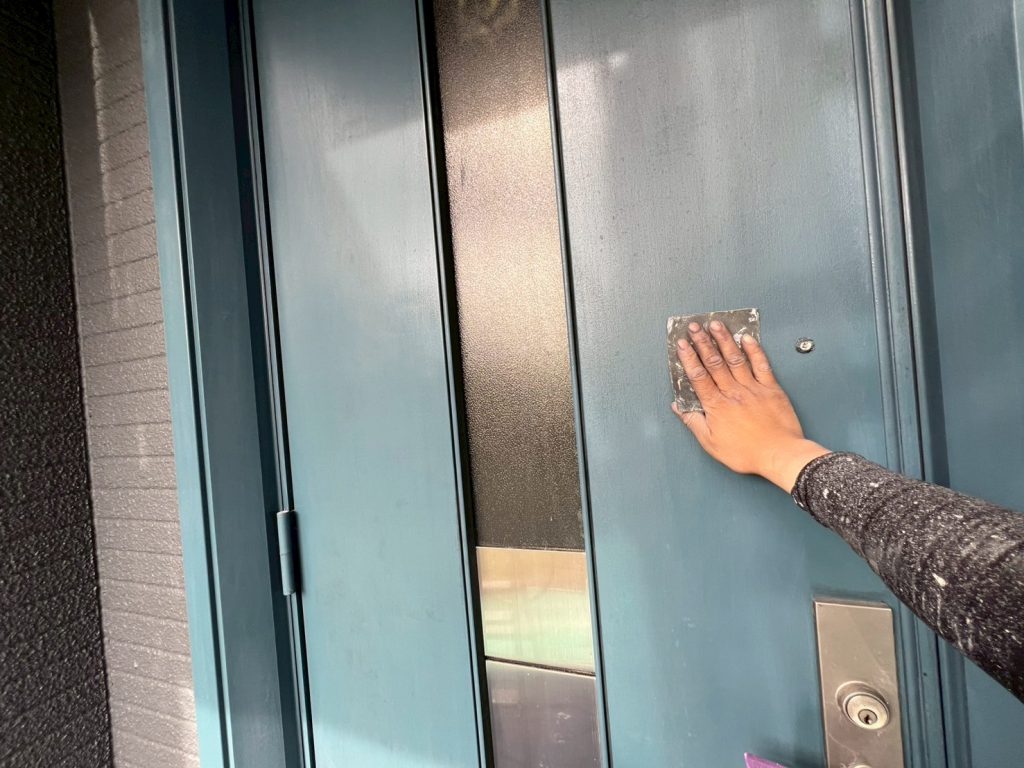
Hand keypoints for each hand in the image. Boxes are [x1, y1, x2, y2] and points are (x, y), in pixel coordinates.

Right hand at [671, 320, 828, 490]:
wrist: (779, 455)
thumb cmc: (747, 453)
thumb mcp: (711, 443)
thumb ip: (693, 422)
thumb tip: (679, 407)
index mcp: (717, 405)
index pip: (698, 376)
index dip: (689, 358)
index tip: (682, 344)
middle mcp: (733, 392)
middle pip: (714, 362)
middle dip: (702, 342)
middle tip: (695, 327)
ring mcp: (752, 388)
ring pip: (735, 358)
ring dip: (724, 340)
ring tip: (716, 325)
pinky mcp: (771, 388)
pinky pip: (761, 364)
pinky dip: (754, 350)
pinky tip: (747, 338)